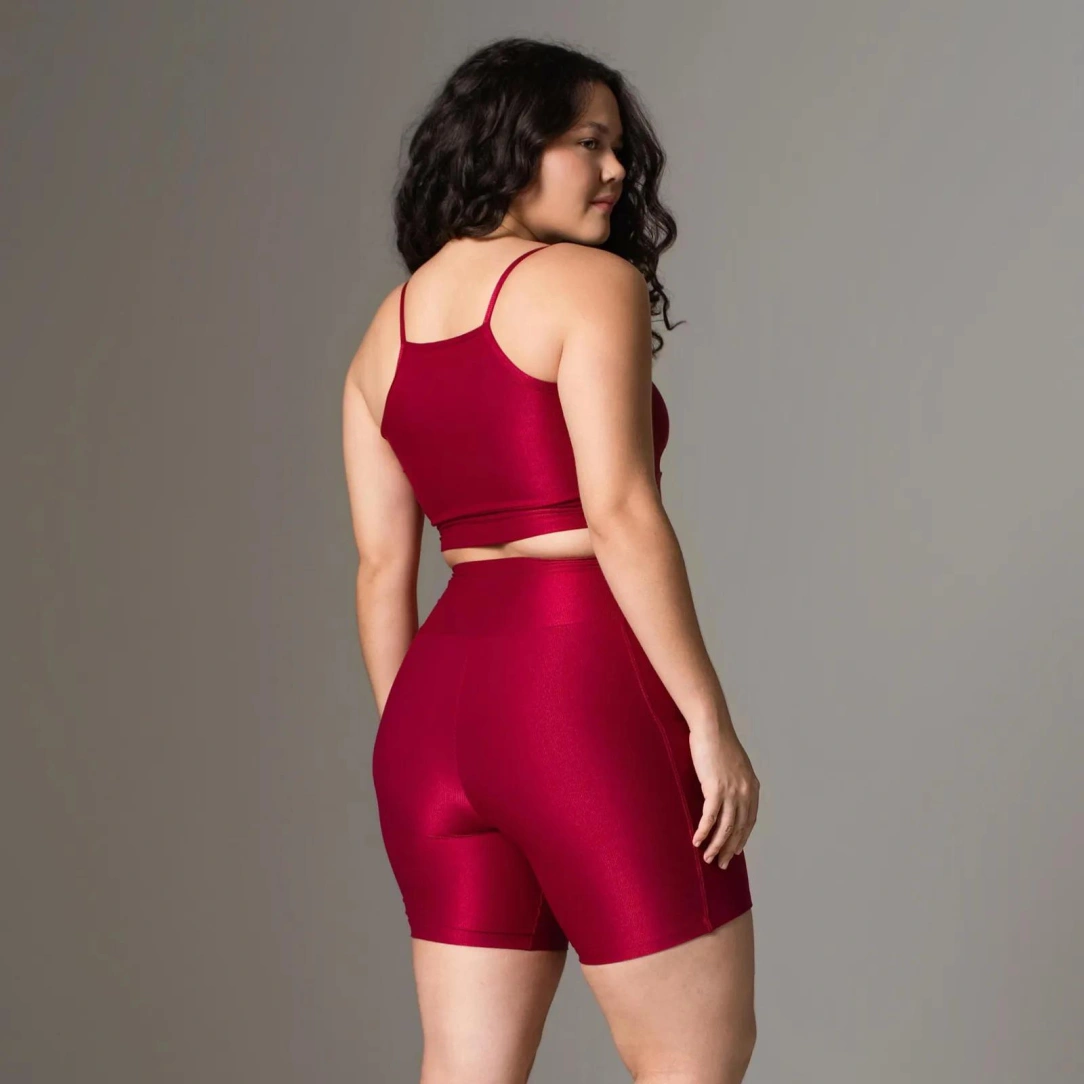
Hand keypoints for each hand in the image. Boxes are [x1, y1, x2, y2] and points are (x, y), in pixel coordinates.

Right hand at [688, 722, 758, 868]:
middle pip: (739, 828)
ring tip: (709, 858)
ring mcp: (731, 791)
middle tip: (722, 864)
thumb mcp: (734, 764)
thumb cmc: (718, 742)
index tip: (736, 850)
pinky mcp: (715, 789)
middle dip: (730, 848)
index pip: (749, 820)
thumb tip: (728, 793)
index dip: (742, 837)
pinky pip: (710, 817)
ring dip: (717, 846)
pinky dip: (704, 832)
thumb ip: (735, 780)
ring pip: (725, 827)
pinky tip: (697, 841)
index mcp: (752, 787)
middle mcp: (745, 792)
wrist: (712, 727)